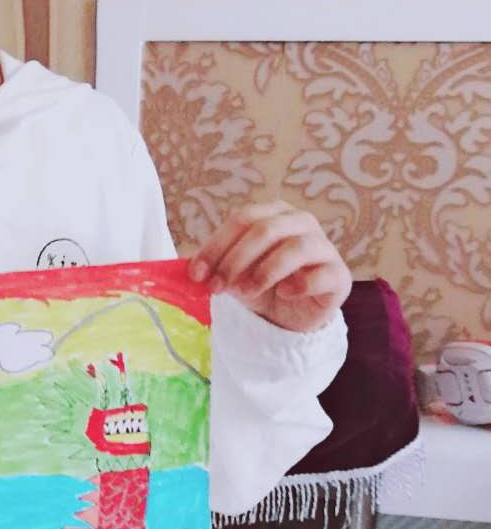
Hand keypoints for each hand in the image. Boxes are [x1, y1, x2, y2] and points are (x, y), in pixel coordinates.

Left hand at [187, 203, 351, 334]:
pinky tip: (284, 294)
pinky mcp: (339, 275)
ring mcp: (323, 246)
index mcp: (274, 213)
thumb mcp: (232, 272)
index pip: (243, 218)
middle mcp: (301, 222)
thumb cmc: (261, 285)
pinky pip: (319, 275)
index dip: (216, 245)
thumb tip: (189, 268)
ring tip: (245, 292)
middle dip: (235, 260)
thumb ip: (214, 264)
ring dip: (263, 273)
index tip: (196, 273)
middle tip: (217, 287)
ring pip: (294, 248)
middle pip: (266, 230)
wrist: (290, 315)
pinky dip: (297, 285)